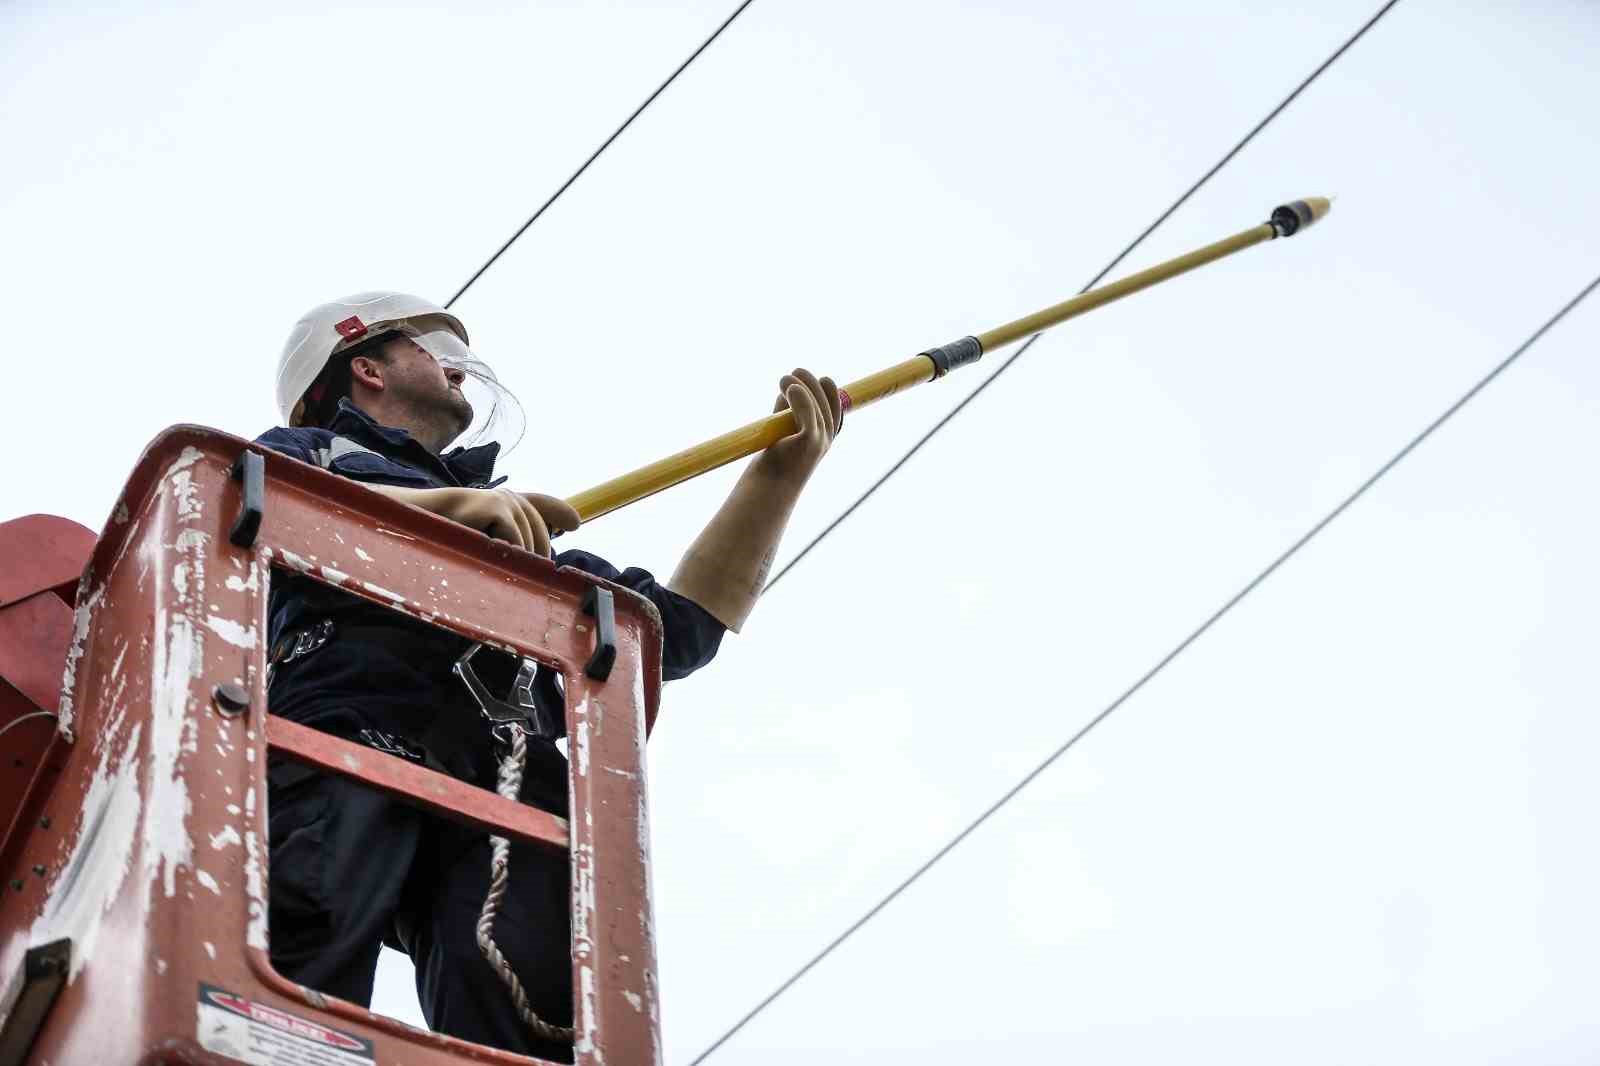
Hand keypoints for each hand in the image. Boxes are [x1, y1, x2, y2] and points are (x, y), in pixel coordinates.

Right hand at [412, 487, 578, 556]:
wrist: (421, 521)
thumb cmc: (448, 532)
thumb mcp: (481, 538)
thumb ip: (504, 541)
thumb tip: (532, 563)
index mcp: (506, 502)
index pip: (541, 505)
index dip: (560, 513)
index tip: (575, 524)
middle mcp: (510, 498)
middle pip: (540, 533)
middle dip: (538, 558)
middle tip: (533, 579)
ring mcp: (506, 500)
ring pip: (529, 541)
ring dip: (519, 560)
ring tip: (502, 571)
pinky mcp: (498, 506)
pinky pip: (516, 539)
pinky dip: (508, 552)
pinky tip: (493, 558)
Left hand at [753, 367, 840, 484]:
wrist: (768, 488)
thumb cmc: (774, 463)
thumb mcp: (783, 430)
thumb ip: (788, 409)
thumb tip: (787, 387)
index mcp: (824, 438)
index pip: (834, 406)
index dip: (826, 389)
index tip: (812, 377)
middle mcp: (826, 439)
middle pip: (826, 401)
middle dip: (812, 383)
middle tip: (796, 371)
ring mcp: (819, 441)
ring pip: (815, 404)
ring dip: (801, 385)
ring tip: (784, 378)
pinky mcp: (808, 441)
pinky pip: (808, 411)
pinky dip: (801, 396)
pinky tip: (790, 388)